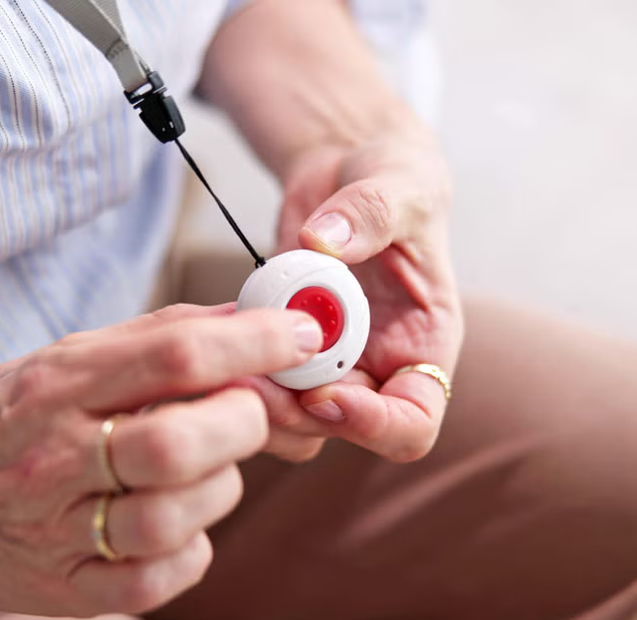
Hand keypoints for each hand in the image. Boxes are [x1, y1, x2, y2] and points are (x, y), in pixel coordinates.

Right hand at [0, 304, 322, 616]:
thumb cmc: (3, 416)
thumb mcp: (65, 357)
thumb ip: (157, 339)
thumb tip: (255, 321)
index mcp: (56, 384)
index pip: (174, 356)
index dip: (255, 343)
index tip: (302, 336)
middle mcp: (51, 457)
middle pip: (180, 443)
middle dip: (246, 421)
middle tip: (254, 410)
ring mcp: (55, 530)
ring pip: (177, 514)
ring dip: (221, 485)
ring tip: (205, 467)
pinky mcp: (65, 587)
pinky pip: (160, 576)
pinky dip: (193, 547)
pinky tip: (179, 521)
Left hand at [249, 129, 463, 462]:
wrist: (345, 174)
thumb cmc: (395, 180)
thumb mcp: (399, 183)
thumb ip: (372, 212)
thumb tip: (325, 243)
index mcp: (421, 345)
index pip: (412, 424)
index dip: (373, 425)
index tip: (327, 391)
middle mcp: (375, 363)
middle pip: (339, 427)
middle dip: (294, 412)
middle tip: (254, 379)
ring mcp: (325, 358)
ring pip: (290, 414)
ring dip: (258, 397)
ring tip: (228, 358)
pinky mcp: (282, 344)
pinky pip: (258, 378)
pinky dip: (235, 367)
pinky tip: (214, 336)